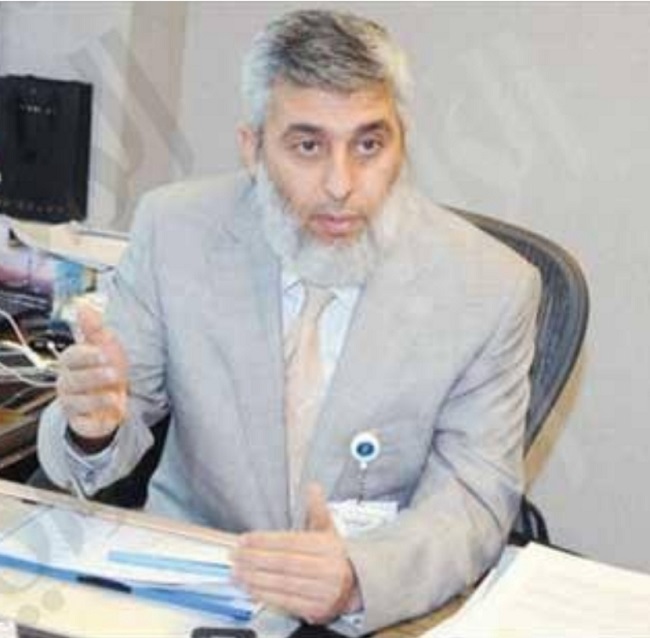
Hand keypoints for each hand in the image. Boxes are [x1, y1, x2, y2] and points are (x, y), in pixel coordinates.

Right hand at [56, 303, 127, 440]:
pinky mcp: (79, 420)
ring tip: (116, 394)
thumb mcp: (105, 346)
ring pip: (77, 400)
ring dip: (98, 396)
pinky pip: (84, 420)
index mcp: (71, 362)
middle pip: (73, 379)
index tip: (104, 353)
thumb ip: (94, 329)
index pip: (71, 356)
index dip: (86, 355)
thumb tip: (83, 306)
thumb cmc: (105, 369)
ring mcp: (71, 402)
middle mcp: (67, 382)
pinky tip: (118, 408)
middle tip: (114, 373)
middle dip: (93, 375)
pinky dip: (100, 415)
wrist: (110, 402)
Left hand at [232, 483, 360, 624]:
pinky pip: (286, 602)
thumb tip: (312, 487)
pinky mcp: (317, 610)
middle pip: (284, 563)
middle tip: (235, 555)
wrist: (356, 585)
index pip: (291, 542)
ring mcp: (323, 591)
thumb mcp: (329, 530)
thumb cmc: (335, 556)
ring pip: (283, 583)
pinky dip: (265, 595)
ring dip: (255, 578)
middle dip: (255, 559)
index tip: (245, 539)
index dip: (265, 541)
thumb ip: (317, 509)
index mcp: (329, 546)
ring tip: (236, 572)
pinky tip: (250, 588)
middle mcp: (328, 569)